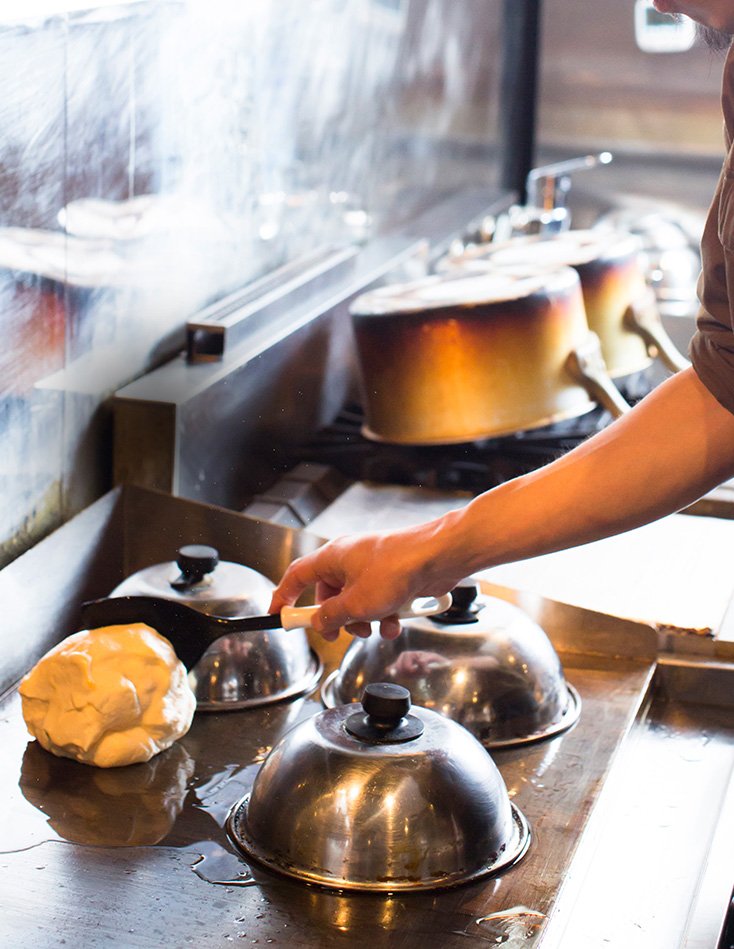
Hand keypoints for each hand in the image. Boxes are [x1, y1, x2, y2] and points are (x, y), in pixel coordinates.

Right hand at [269, 528, 457, 640]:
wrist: (437, 557)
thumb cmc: (396, 569)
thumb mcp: (356, 604)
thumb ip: (331, 617)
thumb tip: (319, 623)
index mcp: (332, 558)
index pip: (297, 576)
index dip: (284, 595)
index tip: (277, 613)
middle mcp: (349, 559)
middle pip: (329, 593)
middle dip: (335, 618)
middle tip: (338, 634)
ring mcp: (371, 566)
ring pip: (355, 600)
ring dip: (363, 620)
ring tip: (375, 628)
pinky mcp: (392, 574)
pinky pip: (378, 599)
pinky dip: (383, 614)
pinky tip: (395, 623)